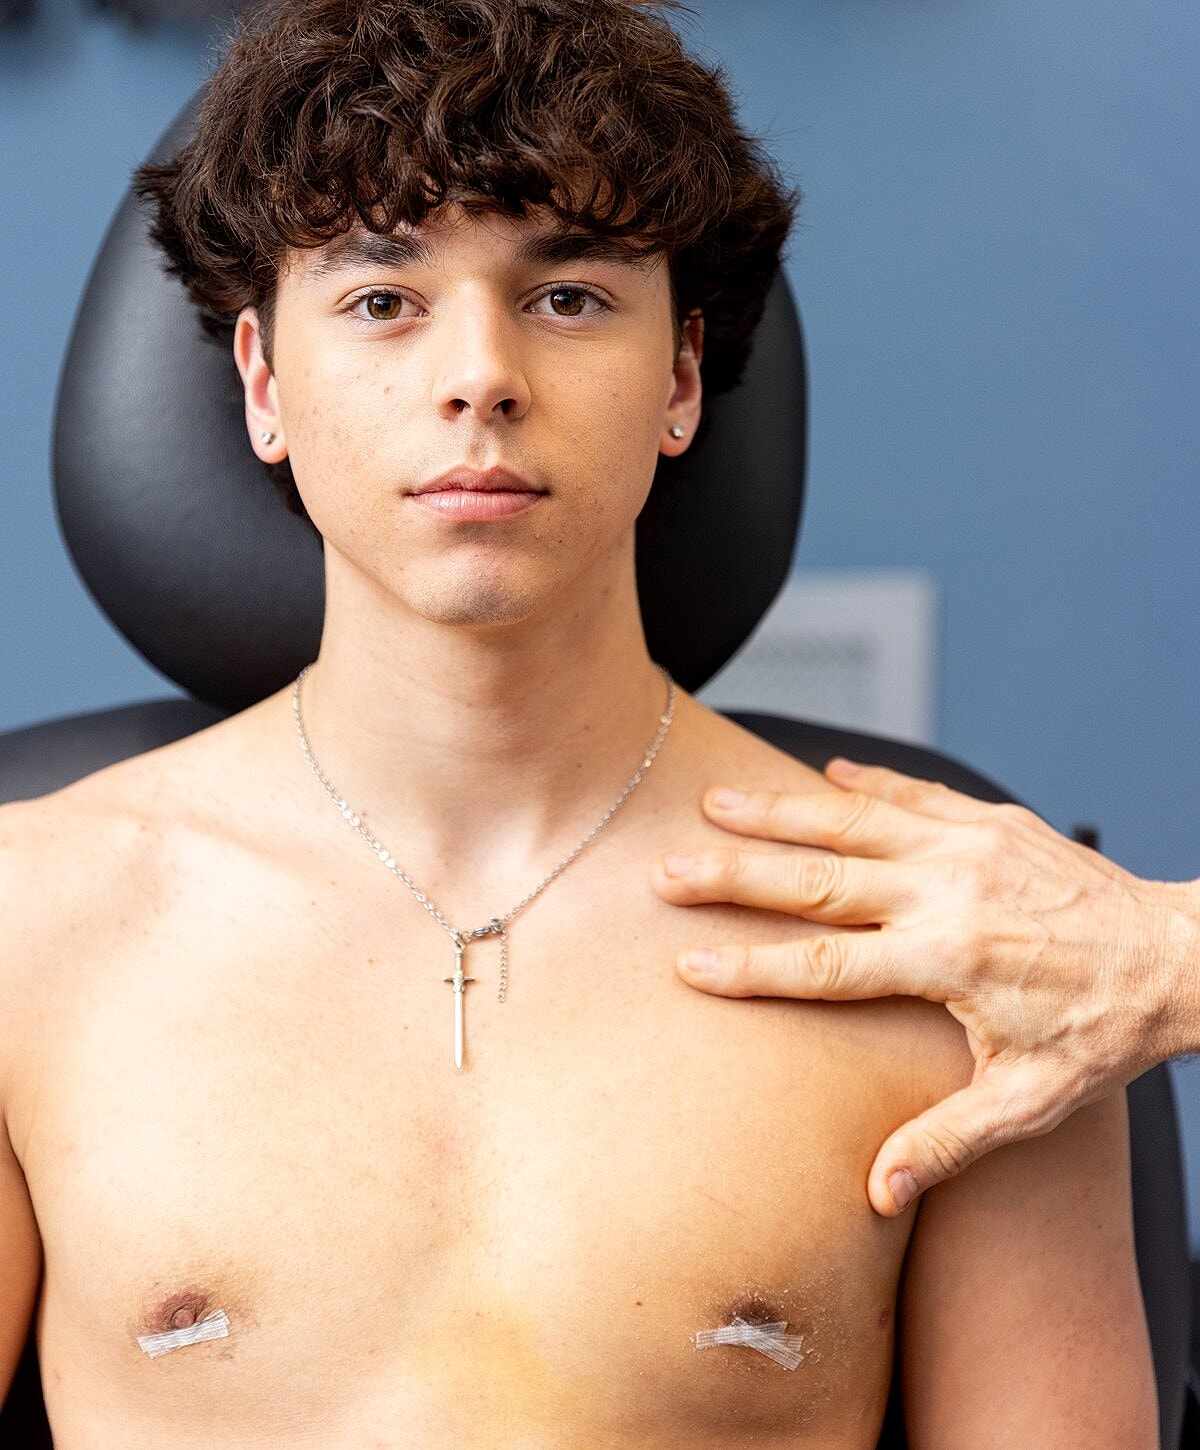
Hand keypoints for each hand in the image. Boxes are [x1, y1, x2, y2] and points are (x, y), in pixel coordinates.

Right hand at [652, 760, 1199, 1215]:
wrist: (1181, 957)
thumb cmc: (1104, 1033)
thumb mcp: (1031, 1100)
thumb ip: (947, 1139)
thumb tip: (876, 1192)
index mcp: (950, 960)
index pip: (826, 964)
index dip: (751, 967)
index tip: (689, 963)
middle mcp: (949, 892)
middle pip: (820, 880)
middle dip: (737, 874)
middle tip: (670, 867)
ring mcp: (970, 847)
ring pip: (855, 820)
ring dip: (781, 810)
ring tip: (718, 799)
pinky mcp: (993, 820)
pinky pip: (915, 792)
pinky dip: (866, 780)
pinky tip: (824, 771)